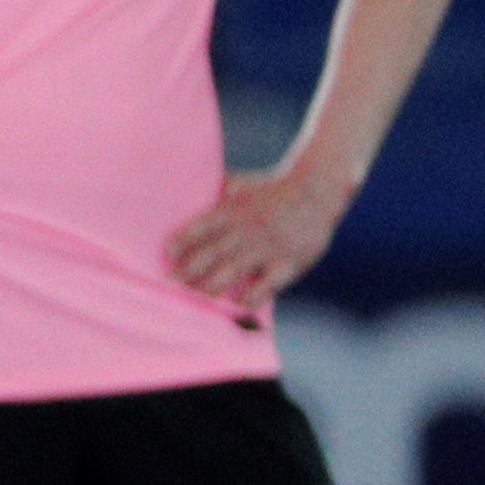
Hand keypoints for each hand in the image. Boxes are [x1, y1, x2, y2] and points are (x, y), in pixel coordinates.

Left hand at [168, 163, 350, 320]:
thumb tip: (186, 180)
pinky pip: (269, 282)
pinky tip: (240, 304)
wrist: (317, 191)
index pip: (204, 225)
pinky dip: (254, 294)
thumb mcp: (244, 183)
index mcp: (234, 210)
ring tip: (197, 297)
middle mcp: (248, 229)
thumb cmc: (273, 188)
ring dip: (213, 285)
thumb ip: (216, 188)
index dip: (185, 239)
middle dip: (190, 270)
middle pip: (214, 252)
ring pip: (235, 269)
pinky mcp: (289, 261)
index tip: (168, 252)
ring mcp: (268, 246)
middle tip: (170, 285)